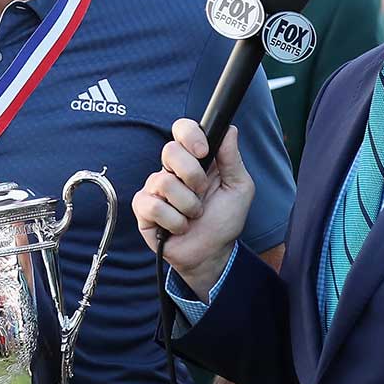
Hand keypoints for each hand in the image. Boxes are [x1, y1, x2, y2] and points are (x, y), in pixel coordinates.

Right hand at [134, 119, 254, 297]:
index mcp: (195, 160)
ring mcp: (155, 188)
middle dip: (193, 175)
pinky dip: (174, 221)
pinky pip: (153, 206)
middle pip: (170, 150)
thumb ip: (232, 158)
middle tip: (202, 192)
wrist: (212, 253)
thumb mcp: (239, 188)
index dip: (190, 135)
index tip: (204, 152)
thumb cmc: (224, 220)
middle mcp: (172, 170)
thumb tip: (229, 130)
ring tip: (194, 216)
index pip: (182, 130)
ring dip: (188, 205)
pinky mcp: (143, 209)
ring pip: (164, 182)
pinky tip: (179, 227)